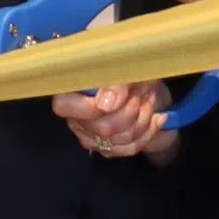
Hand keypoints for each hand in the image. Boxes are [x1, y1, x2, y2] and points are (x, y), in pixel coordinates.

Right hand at [53, 82, 179, 160]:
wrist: (149, 88)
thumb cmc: (133, 73)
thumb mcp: (128, 70)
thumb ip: (115, 84)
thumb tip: (105, 105)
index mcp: (72, 90)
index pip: (63, 106)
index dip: (90, 107)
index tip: (116, 99)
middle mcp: (75, 115)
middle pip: (101, 127)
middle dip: (129, 111)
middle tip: (140, 95)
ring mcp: (89, 135)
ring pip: (118, 139)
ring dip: (142, 119)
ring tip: (149, 101)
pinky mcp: (106, 148)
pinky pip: (129, 148)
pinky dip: (148, 132)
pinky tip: (155, 117)